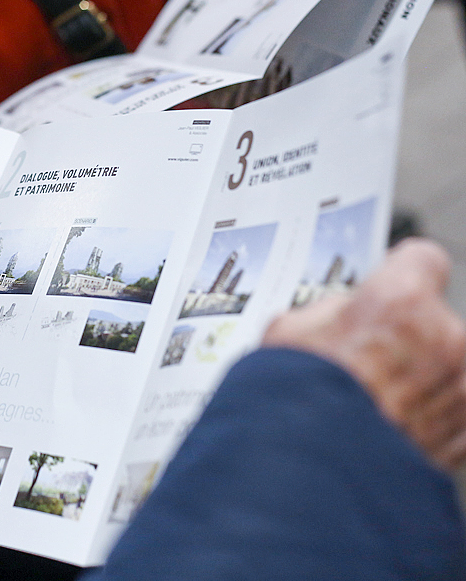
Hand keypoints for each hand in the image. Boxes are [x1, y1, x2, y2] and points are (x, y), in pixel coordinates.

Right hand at [263, 238, 465, 470]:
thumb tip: (348, 313)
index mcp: (398, 301)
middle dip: (412, 337)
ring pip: (451, 366)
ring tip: (378, 402)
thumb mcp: (290, 331)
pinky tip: (395, 426)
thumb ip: (336, 311)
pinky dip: (436, 415)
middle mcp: (443, 340)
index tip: (400, 279)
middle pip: (436, 320)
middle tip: (372, 360)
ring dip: (426, 378)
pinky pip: (458, 409)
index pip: (422, 258)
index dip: (405, 271)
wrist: (312, 480)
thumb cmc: (297, 406)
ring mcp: (462, 390)